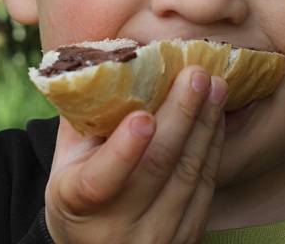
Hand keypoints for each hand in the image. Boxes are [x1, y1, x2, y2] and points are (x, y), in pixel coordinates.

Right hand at [44, 65, 227, 243]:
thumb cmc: (78, 188)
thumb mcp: (66, 157)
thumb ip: (83, 115)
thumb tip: (104, 59)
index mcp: (77, 201)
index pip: (101, 180)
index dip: (124, 150)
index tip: (143, 117)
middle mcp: (117, 228)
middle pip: (158, 167)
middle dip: (182, 115)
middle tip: (197, 75)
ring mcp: (156, 237)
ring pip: (189, 174)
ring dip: (207, 124)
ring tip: (217, 85)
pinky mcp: (186, 238)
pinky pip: (206, 186)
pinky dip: (214, 145)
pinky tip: (218, 116)